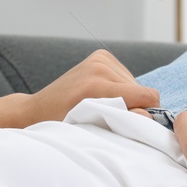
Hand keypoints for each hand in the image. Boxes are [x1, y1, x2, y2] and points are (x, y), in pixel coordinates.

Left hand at [25, 49, 160, 123]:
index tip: (130, 125)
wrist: (38, 110)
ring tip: (103, 107)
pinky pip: (126, 75)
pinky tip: (102, 95)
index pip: (147, 95)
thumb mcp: (91, 130)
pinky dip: (120, 88)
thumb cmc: (62, 126)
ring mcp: (100, 58)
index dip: (146, 113)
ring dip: (126, 97)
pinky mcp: (101, 55)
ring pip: (135, 83)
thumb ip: (121, 123)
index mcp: (96, 85)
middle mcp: (99, 66)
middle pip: (142, 90)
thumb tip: (148, 115)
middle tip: (111, 117)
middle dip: (134, 106)